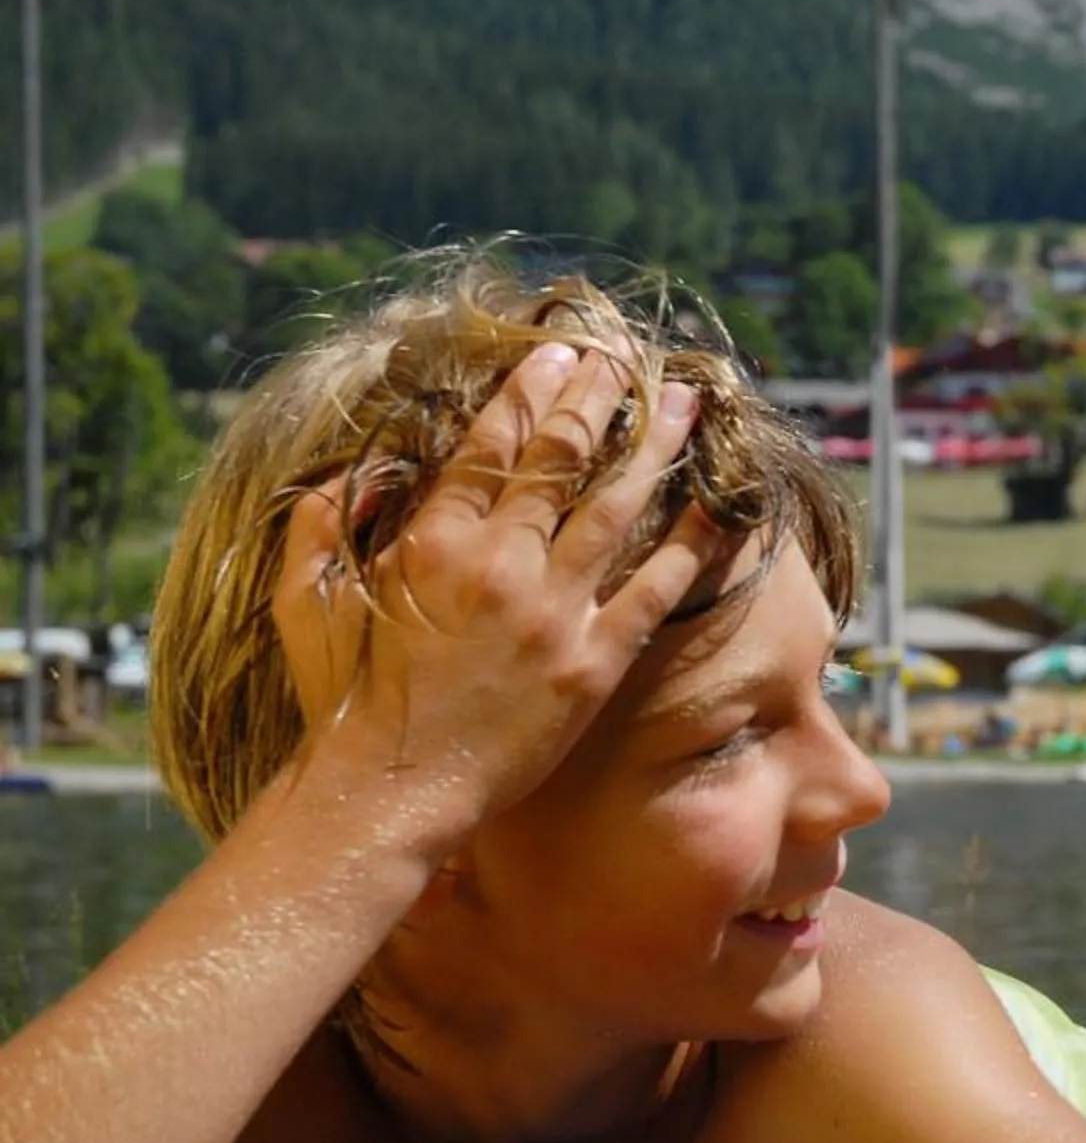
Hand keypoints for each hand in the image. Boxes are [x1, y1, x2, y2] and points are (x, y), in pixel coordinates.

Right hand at [275, 342, 720, 837]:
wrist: (390, 788)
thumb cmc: (344, 700)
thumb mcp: (307, 601)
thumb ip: (323, 529)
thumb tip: (357, 471)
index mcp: (432, 542)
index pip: (491, 446)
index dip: (529, 394)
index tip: (556, 355)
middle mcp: (500, 564)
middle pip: (562, 460)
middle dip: (597, 400)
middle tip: (625, 360)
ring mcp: (553, 611)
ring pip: (618, 508)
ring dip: (655, 448)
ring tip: (684, 403)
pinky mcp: (594, 661)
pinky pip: (657, 588)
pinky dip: (693, 541)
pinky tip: (720, 502)